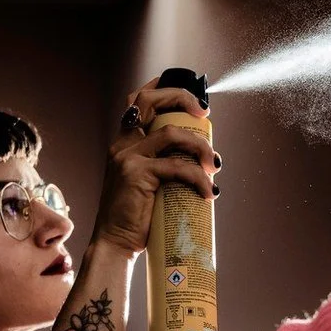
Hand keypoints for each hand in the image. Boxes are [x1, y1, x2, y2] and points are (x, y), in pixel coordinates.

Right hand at [91, 76, 221, 255]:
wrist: (116, 242)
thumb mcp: (146, 183)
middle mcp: (122, 144)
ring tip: (214, 164)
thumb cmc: (135, 217)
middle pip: (149, 101)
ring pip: (171, 134)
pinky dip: (198, 178)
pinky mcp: (136, 174)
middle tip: (205, 114)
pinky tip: (209, 192)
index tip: (194, 98)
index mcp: (124, 143)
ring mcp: (127, 157)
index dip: (164, 89)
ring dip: (200, 145)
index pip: (138, 100)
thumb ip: (162, 166)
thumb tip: (198, 161)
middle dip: (182, 98)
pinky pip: (177, 167)